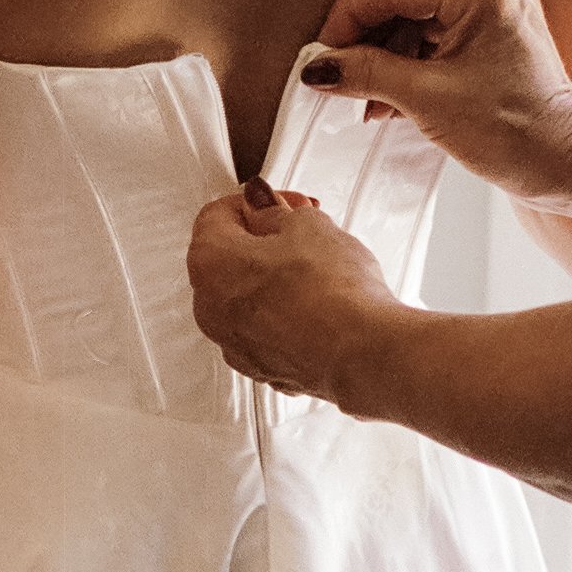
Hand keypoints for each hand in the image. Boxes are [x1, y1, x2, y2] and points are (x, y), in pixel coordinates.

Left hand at [187, 184, 401, 404]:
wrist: (362, 354)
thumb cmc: (332, 292)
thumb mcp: (307, 226)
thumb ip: (274, 212)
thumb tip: (263, 207)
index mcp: (209, 263)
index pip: (217, 215)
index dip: (256, 202)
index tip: (284, 203)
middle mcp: (210, 309)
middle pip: (229, 259)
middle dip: (265, 241)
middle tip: (301, 233)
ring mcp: (235, 344)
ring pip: (248, 298)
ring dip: (275, 279)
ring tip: (318, 270)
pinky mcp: (264, 368)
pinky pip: (267, 330)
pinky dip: (286, 314)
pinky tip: (319, 305)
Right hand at [305, 0, 571, 210]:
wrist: (564, 162)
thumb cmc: (512, 134)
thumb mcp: (426, 101)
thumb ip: (365, 73)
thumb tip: (318, 66)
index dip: (348, 18)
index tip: (324, 56)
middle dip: (370, 13)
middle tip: (349, 58)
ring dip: (387, 35)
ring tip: (372, 89)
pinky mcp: (496, 18)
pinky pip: (436, 13)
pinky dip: (410, 45)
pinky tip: (394, 89)